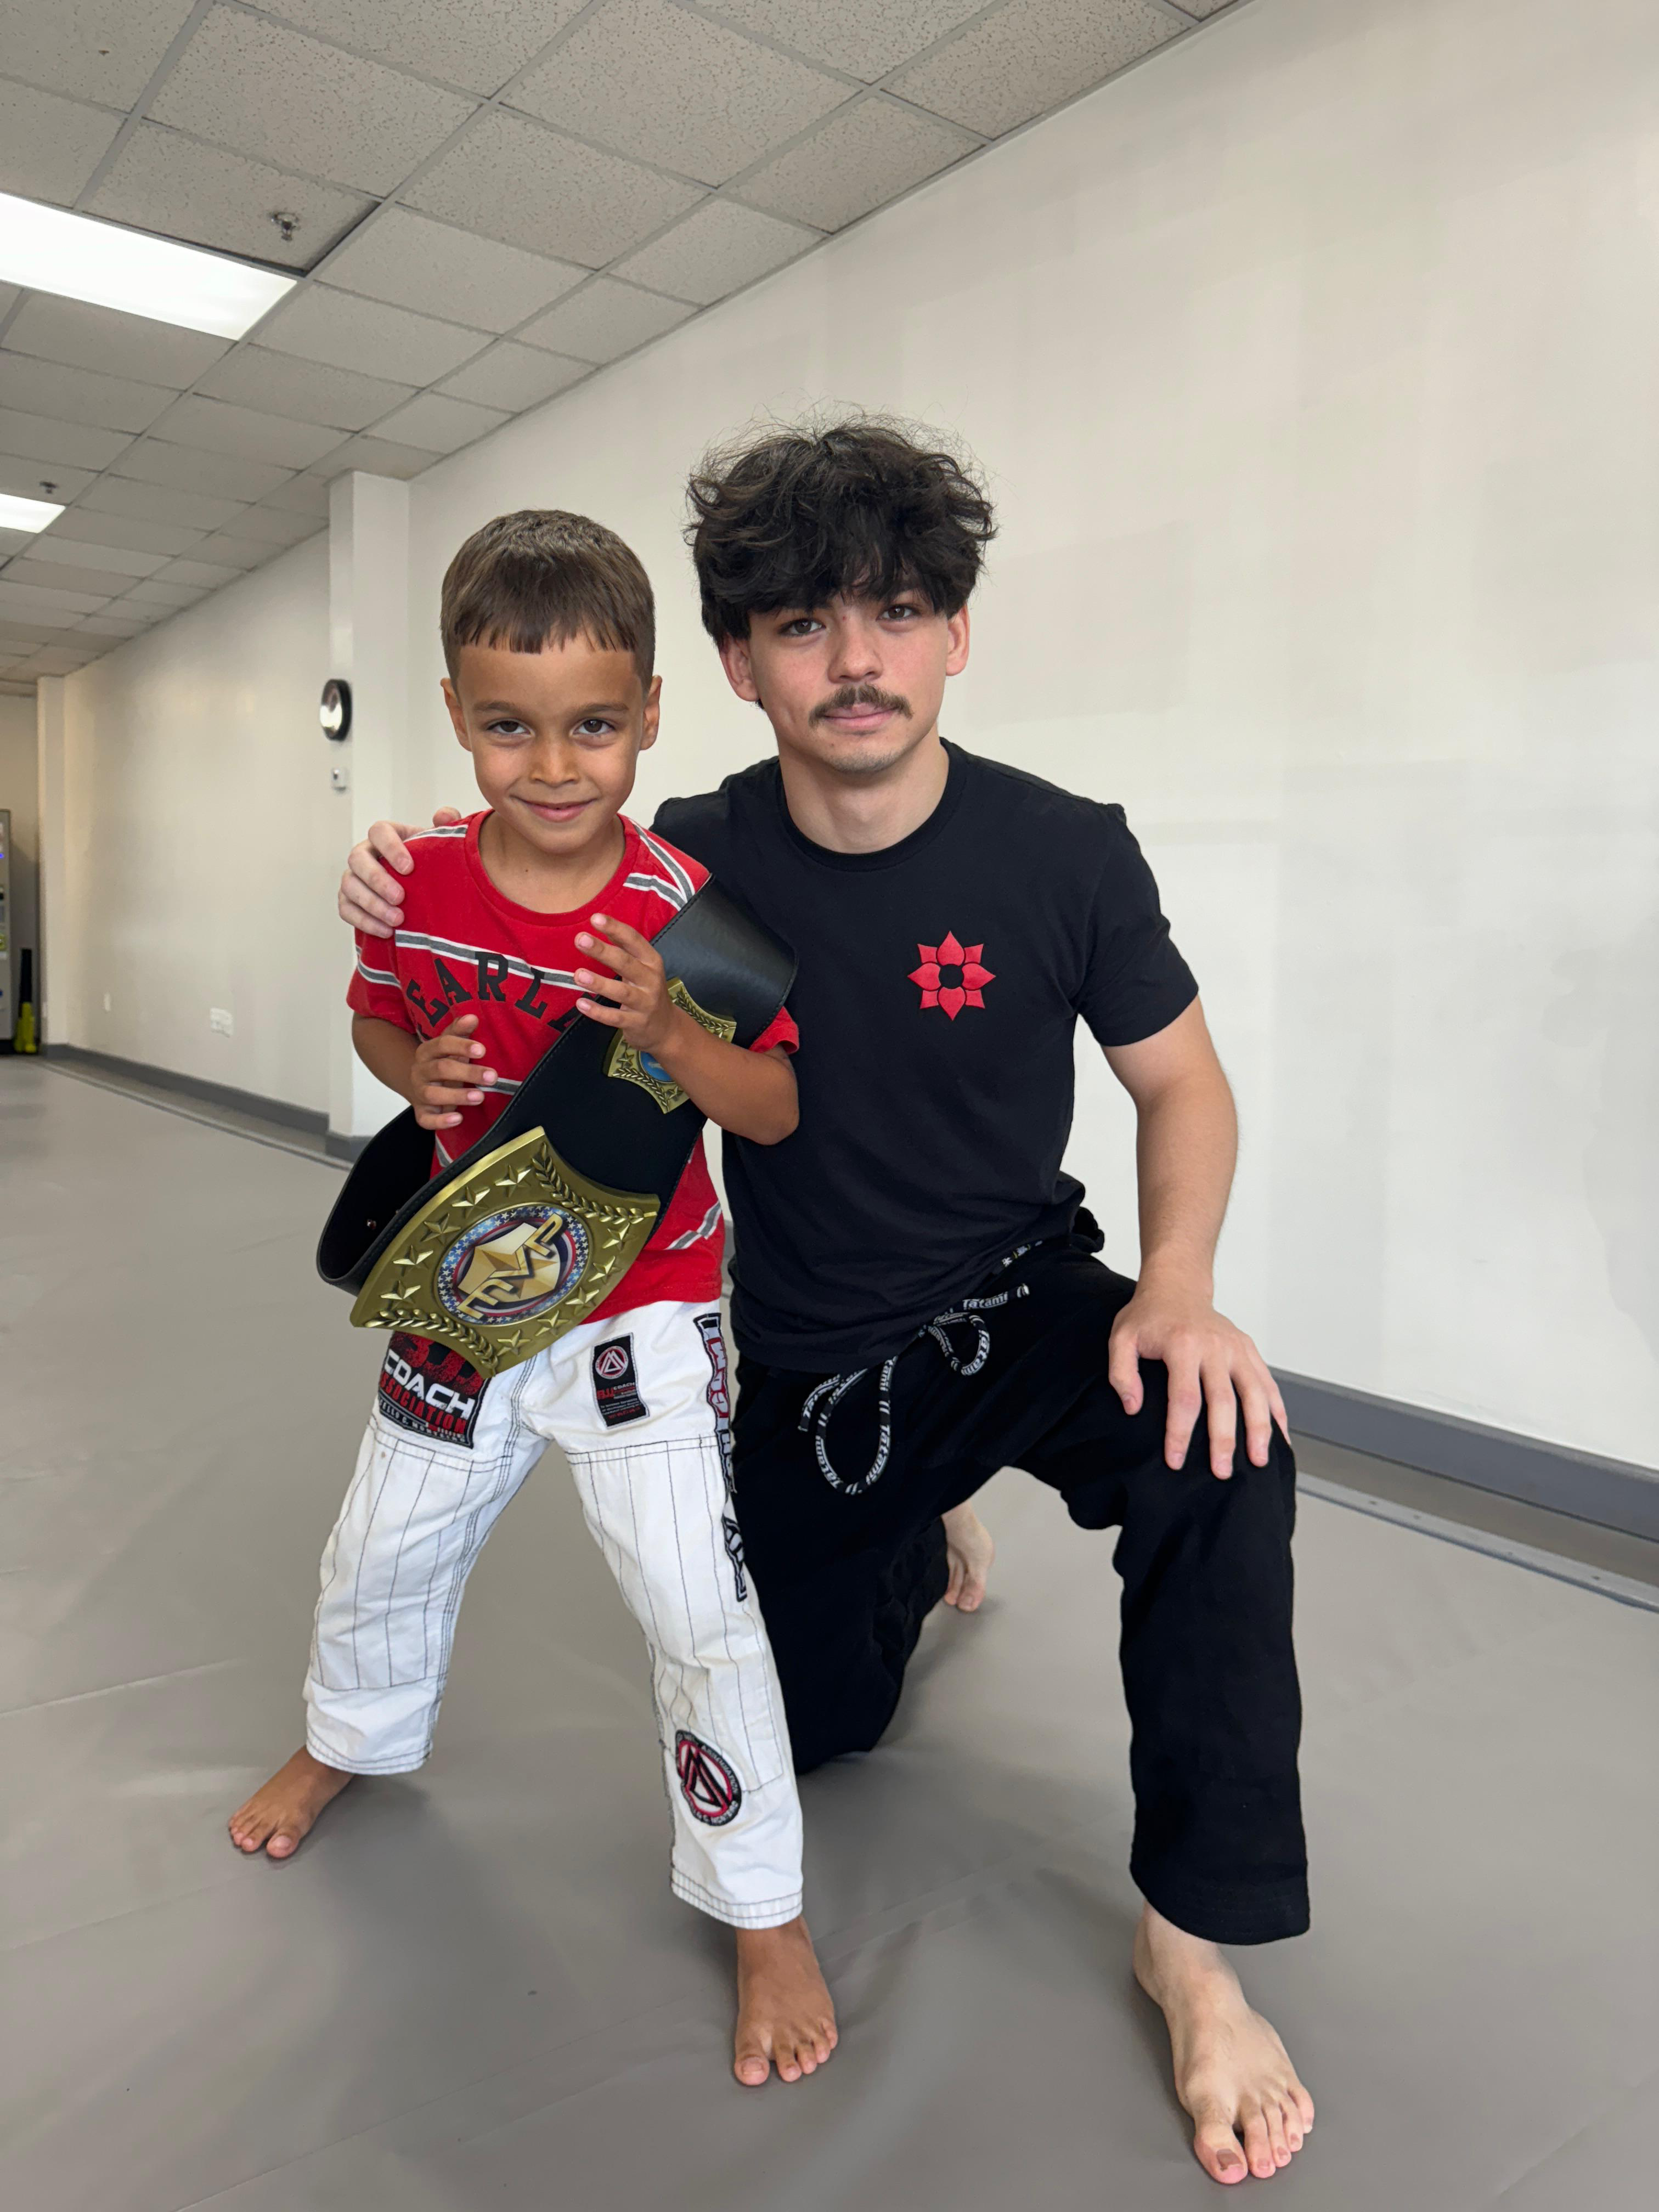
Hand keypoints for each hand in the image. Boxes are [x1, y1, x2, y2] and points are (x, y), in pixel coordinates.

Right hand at [338, 807, 462, 937]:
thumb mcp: (440, 845)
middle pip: (358, 859)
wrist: (421, 890)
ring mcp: (354, 877)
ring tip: (397, 920)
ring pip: (349, 886)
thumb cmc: (428, 865)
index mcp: (386, 836)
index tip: (409, 868)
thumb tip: (445, 814)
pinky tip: (386, 931)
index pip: (379, 831)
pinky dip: (364, 921)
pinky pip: (346, 909)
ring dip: (372, 904)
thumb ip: (446, 828)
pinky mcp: (349, 900)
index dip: (391, 848)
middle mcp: (365, 853)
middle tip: (400, 898)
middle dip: (377, 880)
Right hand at [408, 1013, 494, 1130]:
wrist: (419, 1084)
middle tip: (492, 1076)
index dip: (461, 1046)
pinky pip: (425, 1119)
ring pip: (433, 1094)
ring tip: (480, 1096)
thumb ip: (460, 1031)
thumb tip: (472, 1017)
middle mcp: (420, 1071)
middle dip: (468, 1072)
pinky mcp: (422, 1112)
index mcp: (427, 1051)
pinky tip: (457, 1118)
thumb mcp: (450, 1044)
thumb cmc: (442, 1062)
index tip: (482, 1050)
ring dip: (457, 1095)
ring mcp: (419, 1093)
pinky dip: (440, 1121)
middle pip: (441, 1069)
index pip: (442, 1044)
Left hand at [573, 914, 676, 1055]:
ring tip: (578, 974)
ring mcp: (645, 1003)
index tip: (595, 918)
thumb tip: (599, 922)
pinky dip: (598, 1012)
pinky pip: (615, 1018)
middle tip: (580, 939)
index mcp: (651, 961)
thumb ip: (624, 947)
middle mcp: (651, 980)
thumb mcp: (642, 966)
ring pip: (622, 992)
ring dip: (599, 983)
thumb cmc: (647, 990)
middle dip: (603, 951)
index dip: (615, 928)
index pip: (634, 941)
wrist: (665, 1027)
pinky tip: (581, 1004)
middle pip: (626, 963)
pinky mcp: (636, 1023)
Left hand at [1108, 1270, 1288, 1477]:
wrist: (1177, 1286)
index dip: (1180, 1433)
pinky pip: (1268, 1383)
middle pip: (1224, 1400)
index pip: (1184, 1398)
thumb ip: (1122, 1373)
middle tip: (1222, 1472)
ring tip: (1260, 1461)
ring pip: (1255, 1393)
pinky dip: (1277, 1410)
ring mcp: (1236, 1348)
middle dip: (1224, 1440)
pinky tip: (1280, 1436)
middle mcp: (1215, 1346)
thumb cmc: (1148, 1317)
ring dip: (1260, 1429)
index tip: (1175, 1461)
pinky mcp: (1249, 1349)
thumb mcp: (1122, 1338)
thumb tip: (1134, 1408)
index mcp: (1182, 1345)